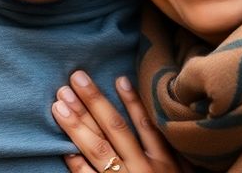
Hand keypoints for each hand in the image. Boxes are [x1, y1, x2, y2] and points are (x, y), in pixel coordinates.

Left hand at [52, 71, 180, 172]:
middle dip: (93, 102)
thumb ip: (170, 148)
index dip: (131, 101)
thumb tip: (155, 118)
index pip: (146, 125)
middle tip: (74, 80)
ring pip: (99, 150)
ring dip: (77, 125)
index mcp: (164, 161)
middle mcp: (144, 170)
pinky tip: (63, 148)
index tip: (116, 77)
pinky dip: (76, 165)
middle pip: (115, 130)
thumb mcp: (182, 172)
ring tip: (59, 104)